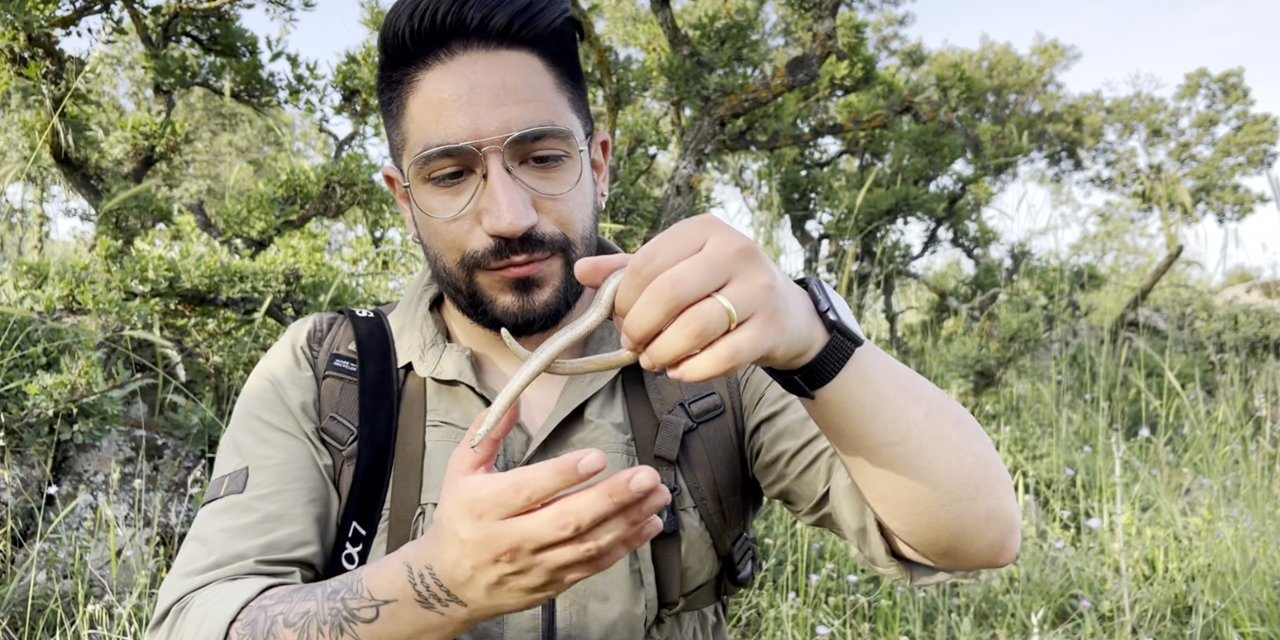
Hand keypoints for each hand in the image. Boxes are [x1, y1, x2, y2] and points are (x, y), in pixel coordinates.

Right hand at [408, 404, 669, 623]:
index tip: (597, 457)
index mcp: (485, 507)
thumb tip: (512, 400)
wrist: (449, 584)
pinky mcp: (551, 584)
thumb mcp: (460, 471)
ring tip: (658, 495)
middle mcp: (511, 540)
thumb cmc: (458, 519)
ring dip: (628, 520)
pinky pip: (593, 566)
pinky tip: (648, 524)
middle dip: (612, 498)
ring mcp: (534, 565)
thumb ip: (487, 434)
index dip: (564, 474)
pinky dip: (625, 545)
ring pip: (588, 545)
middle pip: (567, 519)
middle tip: (647, 476)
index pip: (529, 490)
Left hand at [576, 214, 828, 380]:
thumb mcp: (678, 269)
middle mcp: (735, 251)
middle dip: (639, 327)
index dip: (624, 299)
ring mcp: (757, 289)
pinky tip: (679, 371)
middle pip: (669, 293)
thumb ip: (630, 271)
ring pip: (694, 327)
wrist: (786, 314)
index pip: (647, 263)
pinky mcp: (769, 329)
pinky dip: (691, 370)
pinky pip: (721, 356)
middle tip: (633, 345)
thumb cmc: (720, 288)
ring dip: (663, 352)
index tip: (619, 319)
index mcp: (705, 229)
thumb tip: (581, 271)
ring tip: (652, 360)